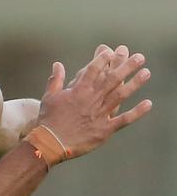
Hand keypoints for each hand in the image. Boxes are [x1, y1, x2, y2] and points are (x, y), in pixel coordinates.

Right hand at [37, 45, 151, 158]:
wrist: (50, 144)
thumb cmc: (48, 120)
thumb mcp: (49, 97)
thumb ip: (55, 80)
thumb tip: (57, 64)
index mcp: (79, 90)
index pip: (94, 69)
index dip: (103, 58)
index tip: (111, 52)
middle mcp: (92, 100)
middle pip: (113, 78)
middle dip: (127, 66)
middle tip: (140, 57)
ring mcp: (100, 114)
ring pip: (121, 95)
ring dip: (135, 83)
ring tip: (146, 73)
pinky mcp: (104, 130)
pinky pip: (124, 120)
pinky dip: (137, 112)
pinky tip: (148, 103)